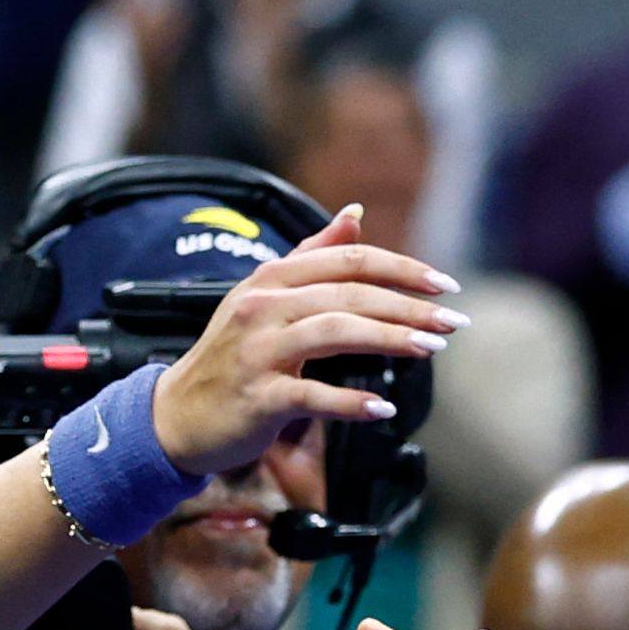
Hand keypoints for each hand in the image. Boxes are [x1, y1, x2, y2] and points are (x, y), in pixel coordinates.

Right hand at [152, 208, 463, 476]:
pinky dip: (351, 402)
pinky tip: (382, 408)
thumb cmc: (229, 357)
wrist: (176, 416)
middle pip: (349, 293)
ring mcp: (258, 351)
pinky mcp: (257, 396)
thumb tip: (355, 213)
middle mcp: (263, 307)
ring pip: (336, 333)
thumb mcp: (264, 297)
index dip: (402, 269)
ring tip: (430, 349)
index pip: (348, 260)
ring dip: (390, 339)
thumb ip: (312, 256)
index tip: (445, 284)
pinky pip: (313, 395)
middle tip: (452, 321)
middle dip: (409, 305)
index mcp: (272, 279)